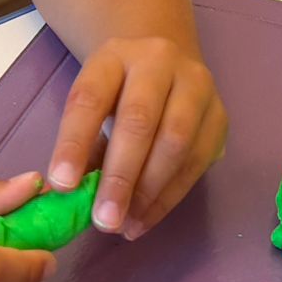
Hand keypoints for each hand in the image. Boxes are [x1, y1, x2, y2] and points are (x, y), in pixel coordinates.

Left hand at [46, 37, 227, 240]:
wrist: (164, 63)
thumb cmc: (117, 94)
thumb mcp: (93, 106)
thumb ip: (82, 147)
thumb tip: (66, 198)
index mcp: (114, 56)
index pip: (90, 97)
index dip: (74, 143)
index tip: (62, 186)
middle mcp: (159, 62)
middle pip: (139, 119)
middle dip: (120, 176)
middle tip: (104, 220)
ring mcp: (196, 85)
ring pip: (175, 141)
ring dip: (149, 191)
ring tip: (126, 225)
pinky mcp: (219, 115)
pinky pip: (197, 161)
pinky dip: (169, 196)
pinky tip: (146, 218)